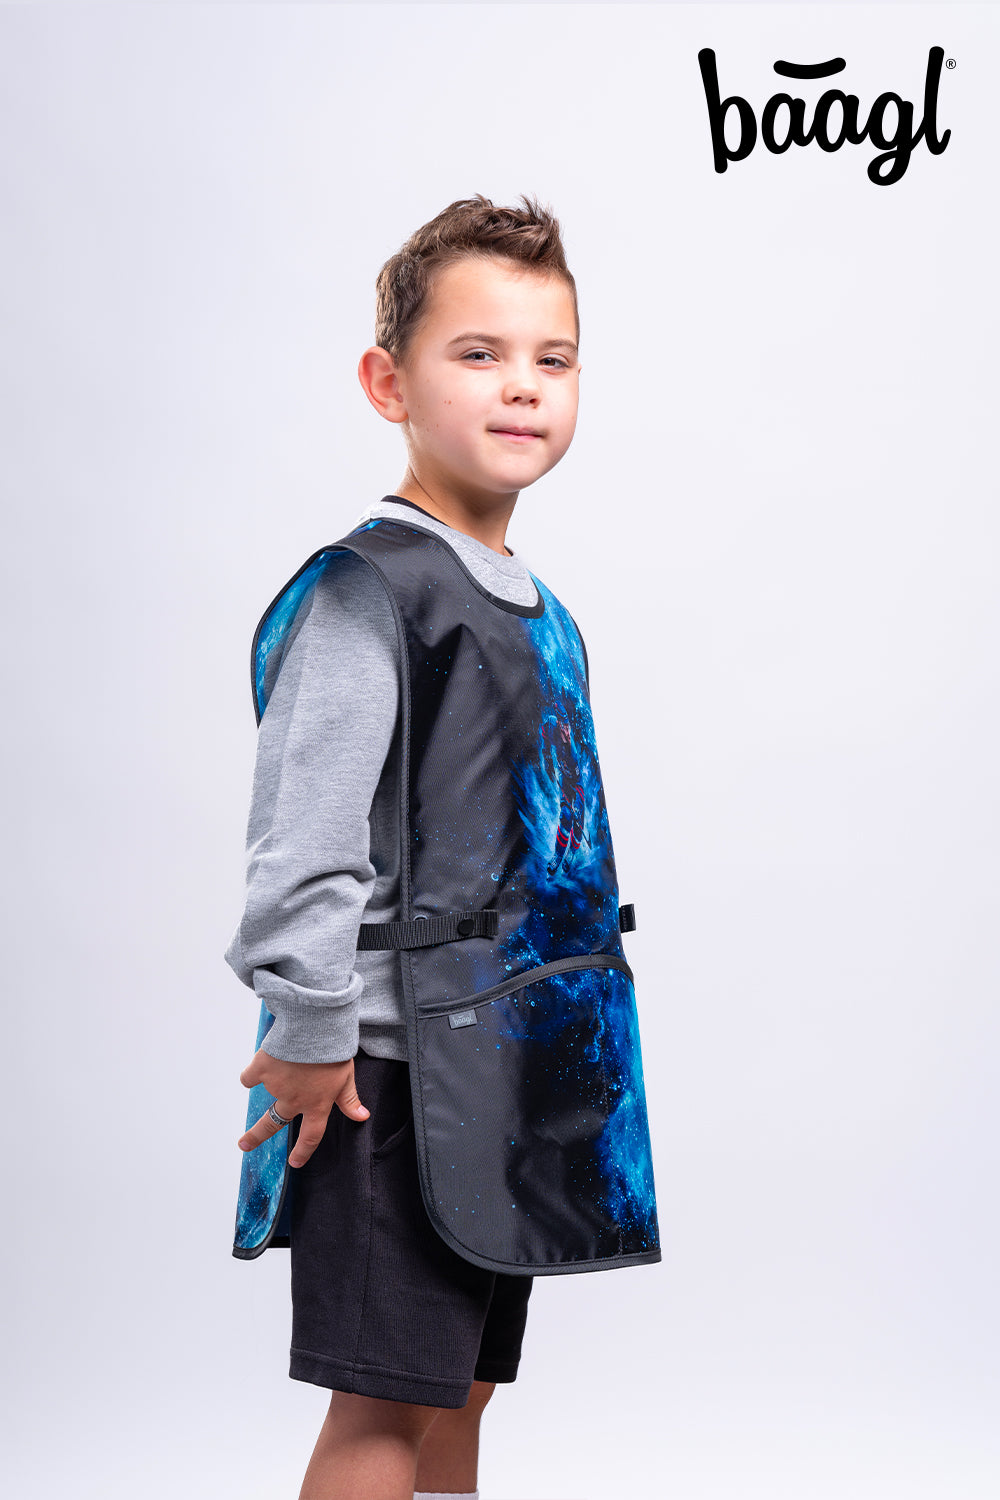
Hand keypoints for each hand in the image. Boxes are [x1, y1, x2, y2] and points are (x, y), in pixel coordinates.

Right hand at [238, 1050, 369, 1167]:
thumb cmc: (334, 1050)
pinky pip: (250, 1076)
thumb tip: (362, 1117)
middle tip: (244, 1145)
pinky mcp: (261, 1070)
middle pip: (272, 1124)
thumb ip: (349, 1099)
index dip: (303, 1152)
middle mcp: (294, 1101)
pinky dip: (253, 1071)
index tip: (294, 1163)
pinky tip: (264, 1061)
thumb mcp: (346, 1077)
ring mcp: (275, 1087)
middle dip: (256, 1136)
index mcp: (317, 1104)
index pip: (311, 1136)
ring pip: (268, 1088)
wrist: (315, 1027)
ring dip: (274, 1078)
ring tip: (289, 1058)